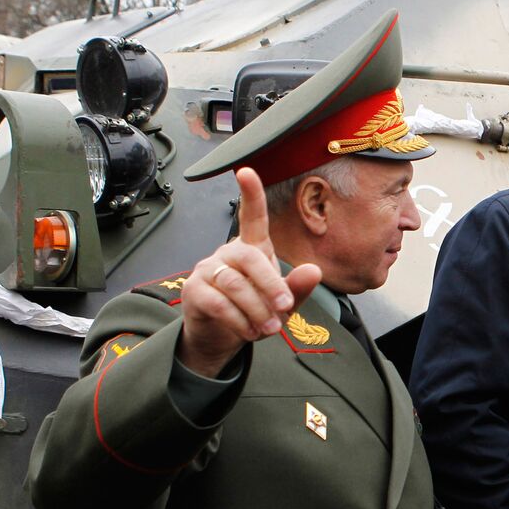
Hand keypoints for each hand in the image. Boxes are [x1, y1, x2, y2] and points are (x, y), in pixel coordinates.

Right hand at [177, 168, 321, 376]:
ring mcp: (207, 269)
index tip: (246, 171)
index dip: (251, 195)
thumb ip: (298, 288)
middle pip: (249, 258)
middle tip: (285, 308)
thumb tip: (314, 270)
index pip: (252, 217)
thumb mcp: (282, 304)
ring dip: (256, 309)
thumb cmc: (255, 312)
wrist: (220, 337)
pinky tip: (249, 332)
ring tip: (270, 327)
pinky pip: (218, 303)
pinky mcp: (194, 290)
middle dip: (271, 284)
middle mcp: (227, 253)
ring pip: (234, 284)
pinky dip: (239, 320)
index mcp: (252, 249)